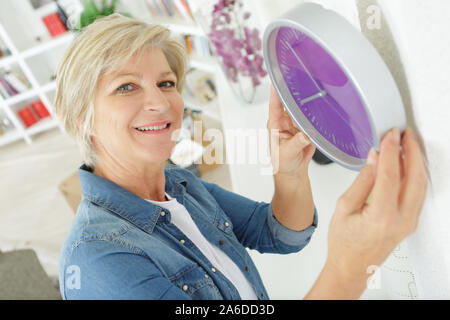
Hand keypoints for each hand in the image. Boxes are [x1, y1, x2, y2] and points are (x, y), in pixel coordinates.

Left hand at [267, 85, 315, 178]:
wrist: (293, 172)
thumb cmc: (282, 163)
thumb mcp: (287, 153)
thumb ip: (297, 143)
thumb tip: (306, 134)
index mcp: (275, 124)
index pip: (275, 104)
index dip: (276, 92)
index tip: (278, 79)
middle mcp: (285, 120)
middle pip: (289, 101)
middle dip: (294, 92)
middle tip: (302, 81)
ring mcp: (296, 123)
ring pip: (302, 107)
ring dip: (308, 102)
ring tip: (315, 93)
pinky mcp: (307, 127)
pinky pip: (312, 116)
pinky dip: (316, 112)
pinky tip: (321, 108)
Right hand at [326, 127, 427, 282]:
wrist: (351, 266)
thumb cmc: (344, 242)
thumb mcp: (344, 207)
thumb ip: (362, 180)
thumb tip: (374, 159)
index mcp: (381, 216)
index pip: (390, 174)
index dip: (390, 151)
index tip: (389, 136)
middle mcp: (401, 220)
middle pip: (414, 177)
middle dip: (411, 152)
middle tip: (404, 135)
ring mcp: (409, 222)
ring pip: (421, 185)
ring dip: (415, 162)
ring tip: (408, 145)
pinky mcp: (410, 222)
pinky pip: (418, 194)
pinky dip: (414, 175)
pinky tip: (407, 165)